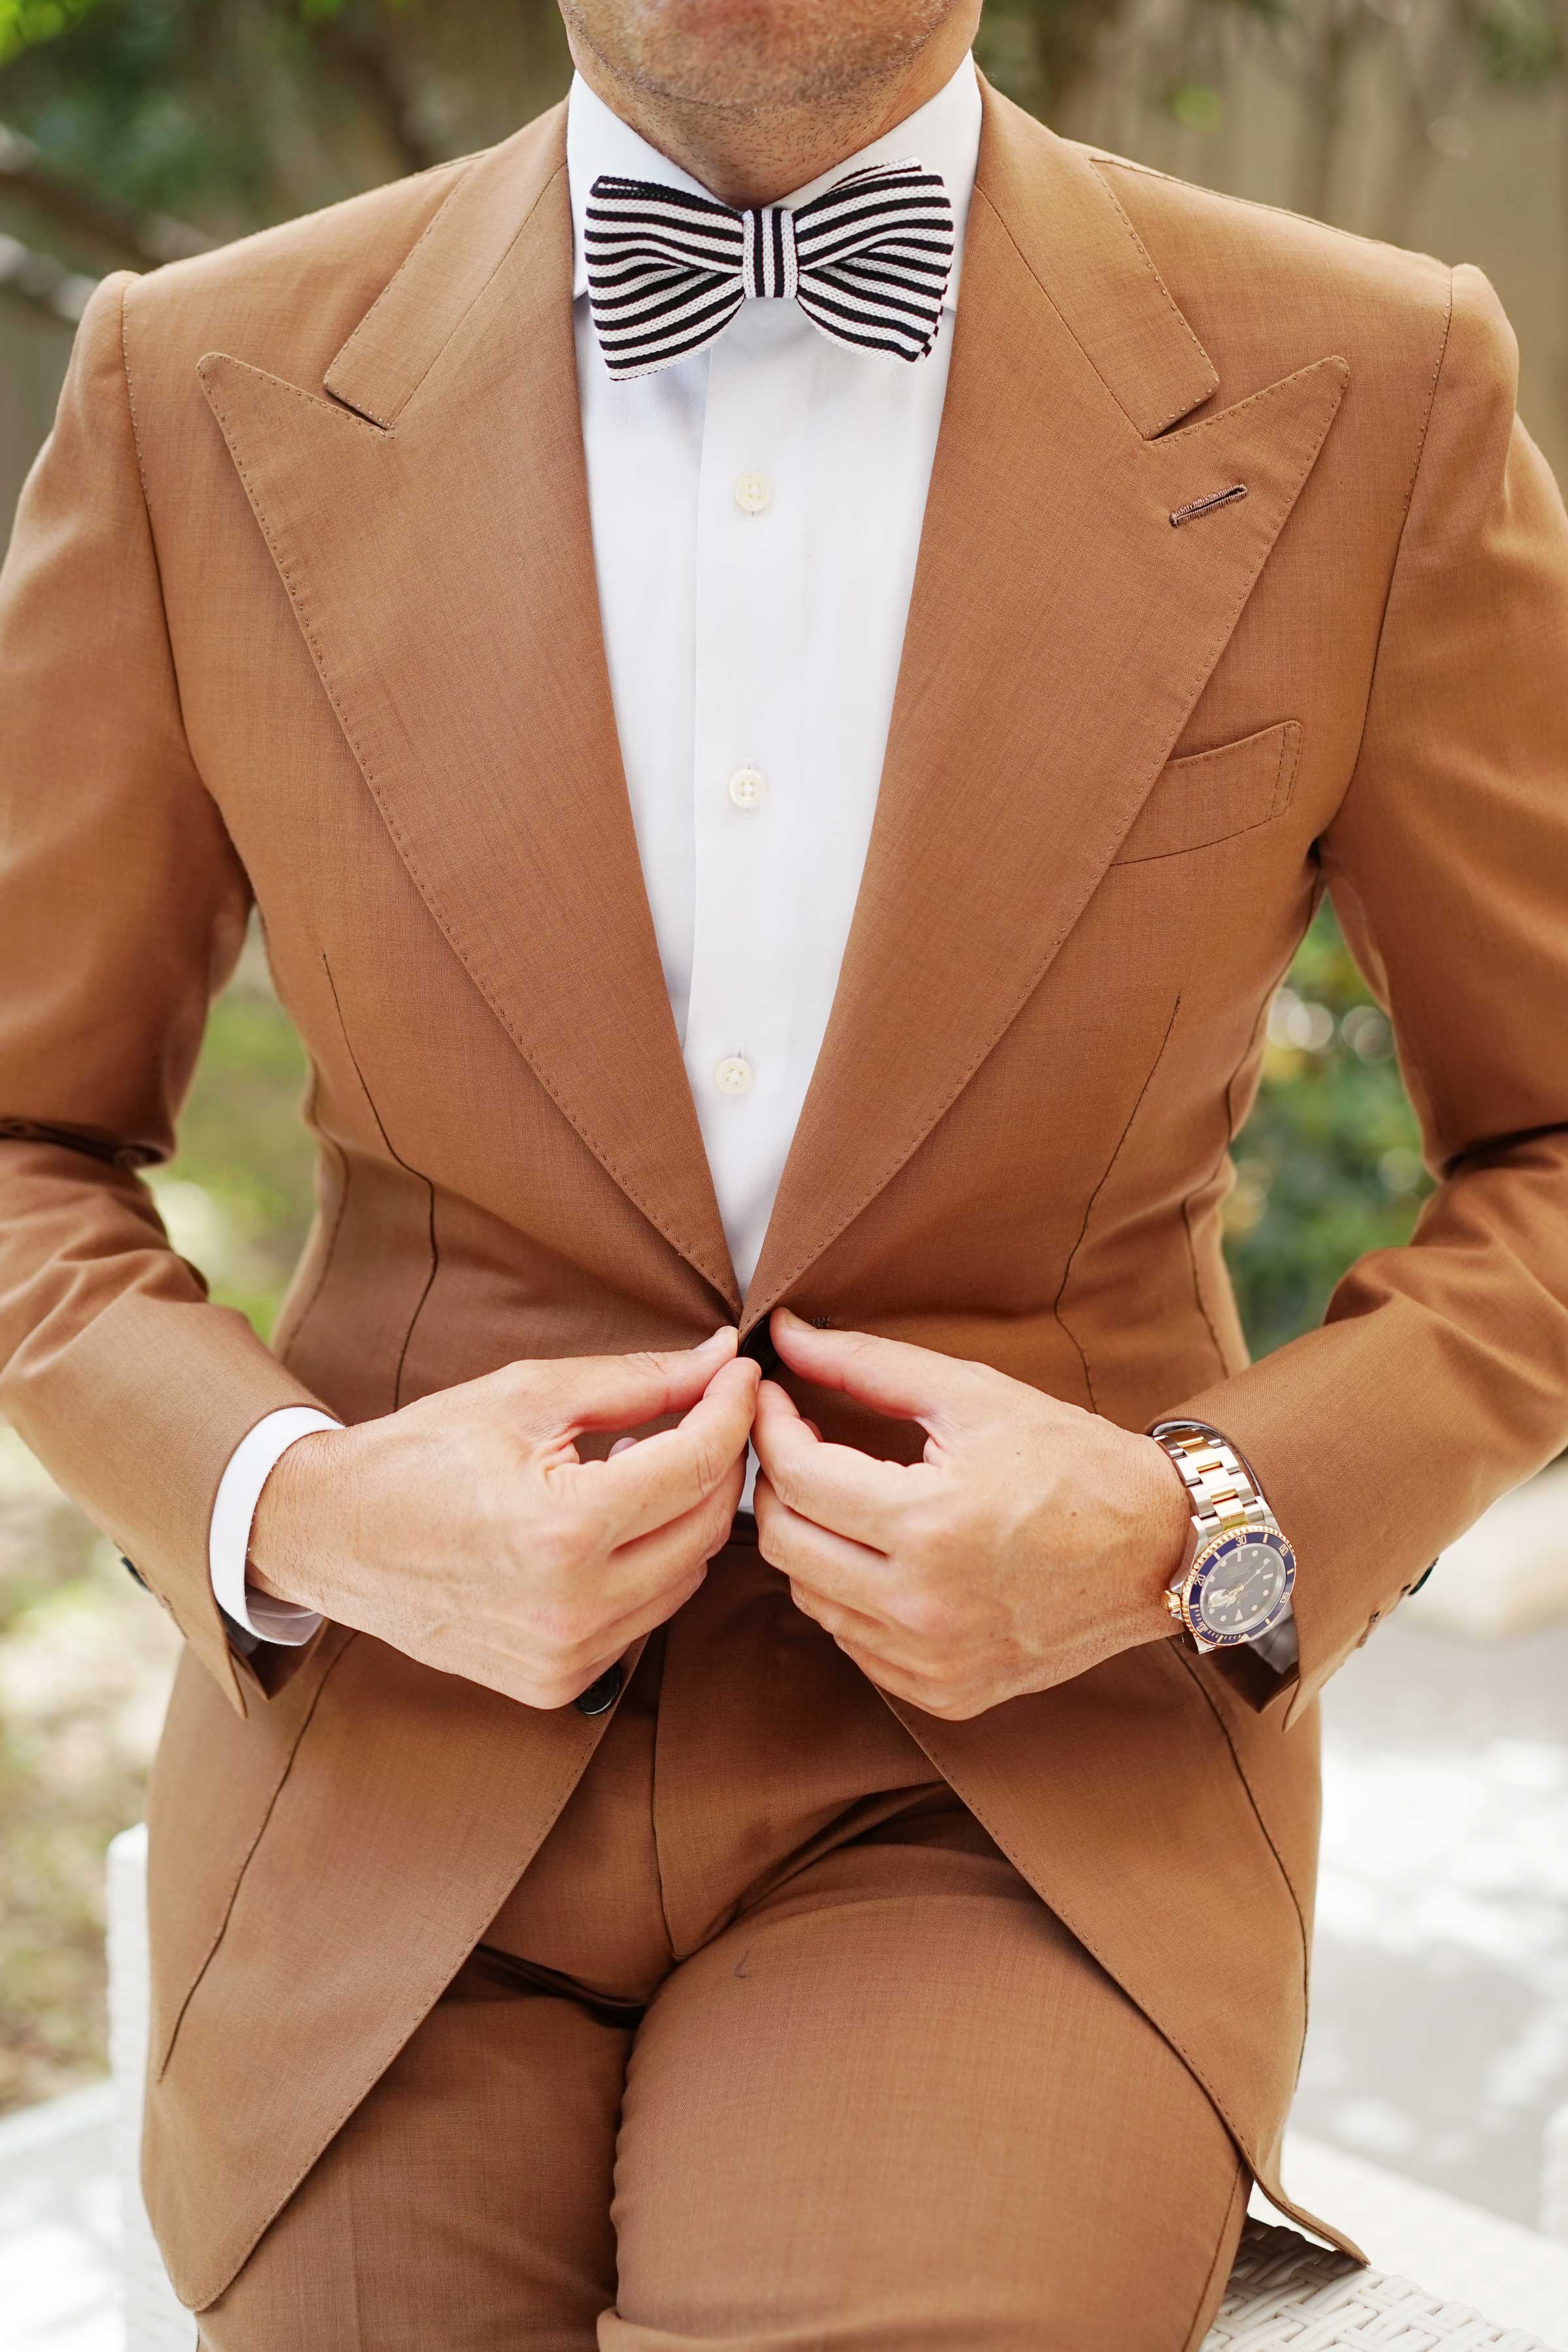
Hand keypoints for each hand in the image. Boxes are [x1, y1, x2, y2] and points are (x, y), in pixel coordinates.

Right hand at [249, 1328, 757, 1708]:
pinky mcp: (557, 1685)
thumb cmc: (423, 1453)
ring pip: (688, 1576)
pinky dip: (650, 1565)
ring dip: (687, 1515)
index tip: (738, 1373)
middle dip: (718, 1459)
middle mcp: (574, 1608)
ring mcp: (567, 1657)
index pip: (698, 1464)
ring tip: (646, 1464)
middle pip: (709, 1525)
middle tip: (704, 1410)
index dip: (732, 1408)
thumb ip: (638, 1381)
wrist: (334, 1535)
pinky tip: (612, 1523)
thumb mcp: (528, 1395)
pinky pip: (645, 1617)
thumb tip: (720, 1359)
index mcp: (564, 1530)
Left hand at [751, 1308, 1187, 1719]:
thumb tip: (787, 1335)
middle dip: (775, 1484)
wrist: (1160, 1550)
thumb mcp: (973, 1395)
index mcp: (929, 1526)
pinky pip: (855, 1643)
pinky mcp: (945, 1693)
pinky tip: (881, 1554)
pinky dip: (849, 1595)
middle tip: (795, 1442)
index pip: (797, 1478)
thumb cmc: (1072, 1460)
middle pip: (784, 1545)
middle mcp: (923, 1607)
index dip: (769, 1428)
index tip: (774, 1397)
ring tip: (841, 1495)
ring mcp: (932, 1661)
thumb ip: (868, 1364)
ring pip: (811, 1598)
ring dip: (809, 1539)